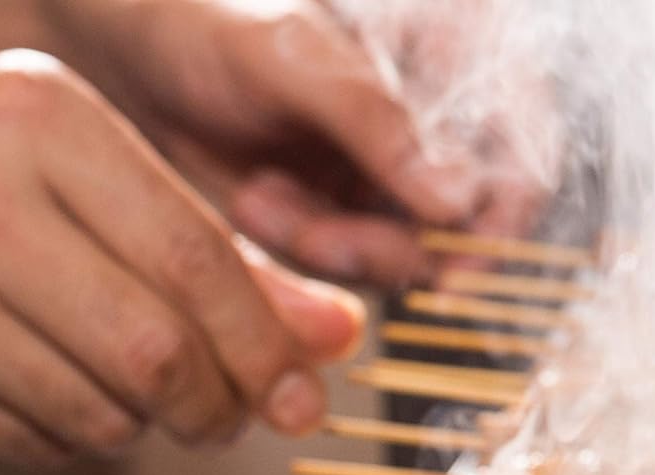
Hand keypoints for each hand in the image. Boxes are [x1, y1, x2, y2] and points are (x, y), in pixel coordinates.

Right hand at [0, 51, 364, 460]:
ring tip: (128, 390)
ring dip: (145, 425)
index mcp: (34, 117)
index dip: (268, 344)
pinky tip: (50, 392)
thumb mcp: (84, 179)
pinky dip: (77, 438)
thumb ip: (213, 252)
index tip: (306, 392)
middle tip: (235, 417)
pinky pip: (47, 446)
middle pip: (157, 353)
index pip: (196, 258)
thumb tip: (334, 334)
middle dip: (219, 406)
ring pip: (107, 415)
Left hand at [42, 0, 556, 286]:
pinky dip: (299, 250)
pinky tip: (256, 201)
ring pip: (401, 258)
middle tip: (317, 235)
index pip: (524, 158)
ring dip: (330, 247)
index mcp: (457, 56)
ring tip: (262, 196)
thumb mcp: (293, 54)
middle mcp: (436, 125)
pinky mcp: (344, 220)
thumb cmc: (208, 18)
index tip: (453, 264)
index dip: (498, 223)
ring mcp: (390, 180)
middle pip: (463, 229)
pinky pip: (345, 269)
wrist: (131, 54)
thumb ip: (377, 122)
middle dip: (384, 244)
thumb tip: (456, 204)